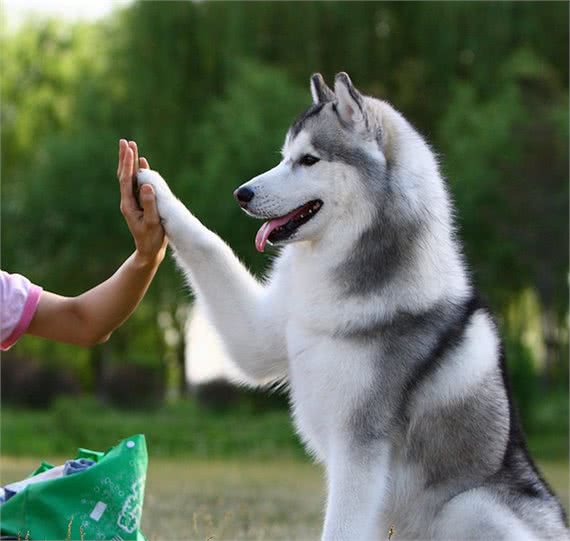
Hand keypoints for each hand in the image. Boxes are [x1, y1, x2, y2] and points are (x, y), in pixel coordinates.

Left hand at [117, 139, 166, 265]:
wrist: (150, 251)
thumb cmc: (151, 239)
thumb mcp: (152, 222)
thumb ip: (150, 204)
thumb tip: (146, 185)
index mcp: (128, 204)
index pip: (126, 179)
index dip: (127, 163)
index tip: (129, 149)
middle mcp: (129, 200)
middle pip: (125, 175)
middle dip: (126, 158)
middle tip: (126, 142)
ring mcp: (134, 201)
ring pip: (131, 178)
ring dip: (131, 162)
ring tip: (132, 147)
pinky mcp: (141, 203)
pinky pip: (139, 184)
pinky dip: (141, 172)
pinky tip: (143, 163)